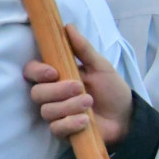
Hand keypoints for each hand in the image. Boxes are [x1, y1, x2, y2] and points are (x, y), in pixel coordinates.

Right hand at [23, 24, 133, 146]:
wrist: (126, 117)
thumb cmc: (111, 89)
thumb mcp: (100, 66)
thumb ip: (83, 48)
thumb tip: (67, 26)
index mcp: (56, 76)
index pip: (31, 71)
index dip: (36, 72)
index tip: (53, 72)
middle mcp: (52, 95)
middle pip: (36, 93)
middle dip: (57, 91)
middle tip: (80, 88)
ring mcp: (56, 114)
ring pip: (47, 111)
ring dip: (68, 106)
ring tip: (89, 103)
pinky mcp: (63, 131)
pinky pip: (56, 128)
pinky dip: (70, 124)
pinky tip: (85, 121)